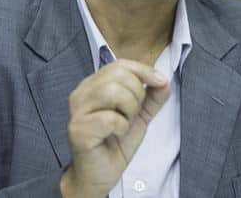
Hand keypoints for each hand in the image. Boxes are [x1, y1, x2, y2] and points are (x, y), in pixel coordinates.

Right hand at [60, 59, 170, 197]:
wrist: (100, 174)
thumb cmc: (115, 143)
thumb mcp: (139, 116)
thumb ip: (152, 97)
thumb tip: (164, 80)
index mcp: (94, 85)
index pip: (120, 65)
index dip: (144, 70)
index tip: (160, 81)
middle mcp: (81, 93)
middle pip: (118, 75)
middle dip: (136, 94)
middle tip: (132, 114)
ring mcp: (77, 111)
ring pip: (112, 92)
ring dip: (128, 109)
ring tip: (124, 123)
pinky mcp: (78, 130)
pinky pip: (109, 118)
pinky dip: (121, 127)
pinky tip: (116, 134)